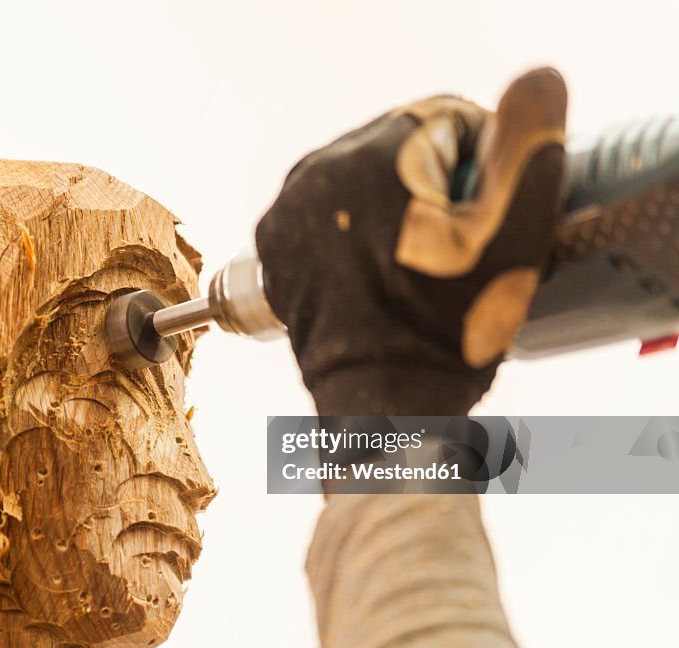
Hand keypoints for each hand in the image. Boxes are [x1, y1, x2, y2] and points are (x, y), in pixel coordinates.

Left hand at [256, 68, 567, 414]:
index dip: (483, 162)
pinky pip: (328, 209)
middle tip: (456, 243)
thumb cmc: (446, 329)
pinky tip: (380, 265)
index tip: (489, 212)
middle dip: (435, 184)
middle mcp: (315, 172)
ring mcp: (288, 208)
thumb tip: (532, 87)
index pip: (445, 120)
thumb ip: (527, 150)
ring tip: (418, 259)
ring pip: (362, 177)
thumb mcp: (511, 237)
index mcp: (369, 157)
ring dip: (395, 203)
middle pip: (398, 147)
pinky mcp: (275, 242)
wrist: (380, 400)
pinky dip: (356, 226)